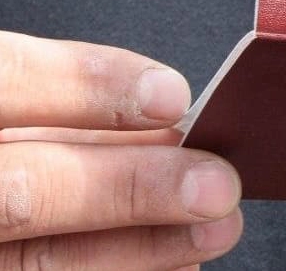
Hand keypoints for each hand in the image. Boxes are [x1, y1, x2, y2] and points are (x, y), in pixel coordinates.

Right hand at [0, 31, 241, 268]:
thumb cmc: (3, 136)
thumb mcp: (12, 106)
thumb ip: (64, 107)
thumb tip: (168, 121)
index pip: (4, 80)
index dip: (87, 86)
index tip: (174, 96)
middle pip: (24, 190)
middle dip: (130, 188)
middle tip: (217, 184)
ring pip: (37, 262)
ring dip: (139, 248)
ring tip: (215, 228)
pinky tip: (174, 266)